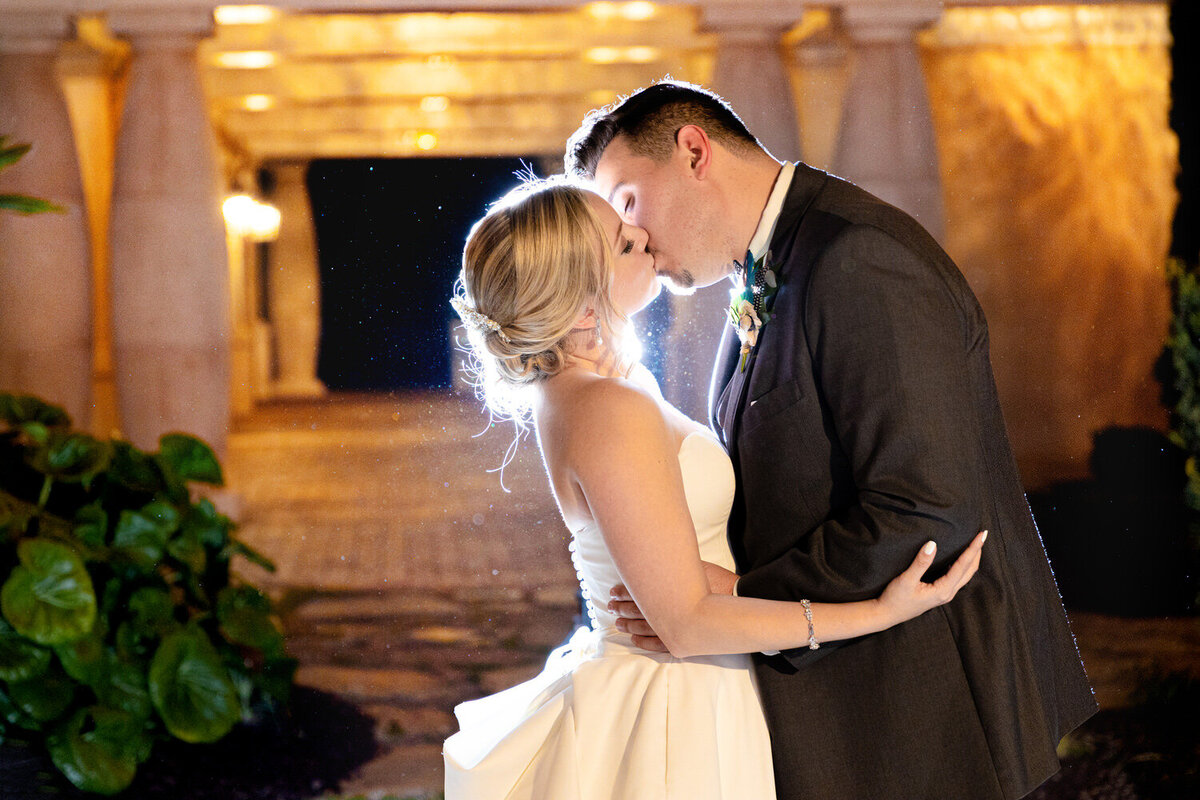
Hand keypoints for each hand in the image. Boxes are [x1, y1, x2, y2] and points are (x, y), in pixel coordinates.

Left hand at [609, 561, 738, 650]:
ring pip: (644, 628)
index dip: (623, 592)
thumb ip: (674, 567)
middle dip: (621, 608)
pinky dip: (645, 642)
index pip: (638, 593)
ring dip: (629, 625)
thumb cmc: (717, 582)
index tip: (612, 591)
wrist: (738, 600)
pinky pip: (658, 644)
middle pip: (638, 610)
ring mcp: (674, 628)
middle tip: (609, 606)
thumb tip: (656, 556)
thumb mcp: (694, 567)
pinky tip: (635, 640)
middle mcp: (667, 612)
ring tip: (618, 623)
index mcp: (667, 592)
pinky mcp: (682, 641)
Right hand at [876, 530, 987, 626]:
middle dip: (977, 552)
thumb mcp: (906, 579)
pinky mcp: (939, 593)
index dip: (973, 548)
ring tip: (974, 543)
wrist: (887, 615)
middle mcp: (948, 593)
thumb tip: (933, 544)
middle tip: (982, 535)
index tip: (982, 534)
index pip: (963, 565)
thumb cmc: (895, 598)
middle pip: (970, 570)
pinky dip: (963, 565)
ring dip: (972, 558)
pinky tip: (959, 557)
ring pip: (965, 574)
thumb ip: (920, 562)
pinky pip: (957, 577)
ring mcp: (945, 594)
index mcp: (943, 590)